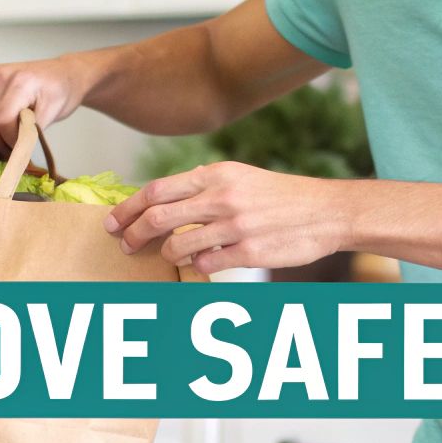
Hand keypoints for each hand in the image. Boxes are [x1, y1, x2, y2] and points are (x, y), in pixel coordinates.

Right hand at [0, 56, 95, 150]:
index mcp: (21, 83)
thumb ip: (29, 133)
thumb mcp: (52, 116)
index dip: (9, 139)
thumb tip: (12, 154)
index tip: (22, 144)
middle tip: (15, 145)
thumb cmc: (61, 94)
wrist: (61, 74)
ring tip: (9, 133)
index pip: (2, 120)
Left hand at [104, 162, 351, 274]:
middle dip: (134, 234)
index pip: (157, 190)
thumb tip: (167, 198)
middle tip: (125, 245)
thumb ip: (205, 185)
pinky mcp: (249, 253)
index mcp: (217, 175)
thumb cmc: (282, 196)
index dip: (128, 208)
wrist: (327, 211)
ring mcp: (235, 227)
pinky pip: (207, 266)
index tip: (114, 221)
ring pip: (179, 247)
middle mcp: (223, 197)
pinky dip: (198, 267)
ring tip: (169, 257)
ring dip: (167, 256)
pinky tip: (202, 263)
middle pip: (158, 218)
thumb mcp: (242, 177)